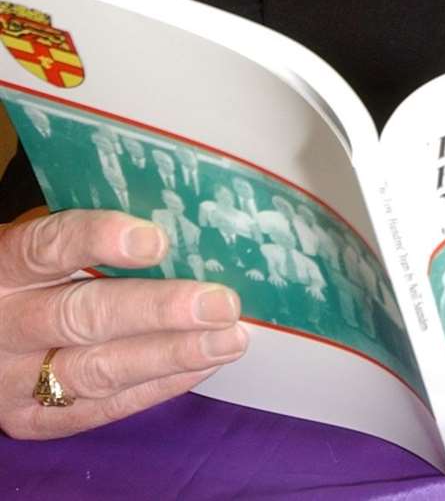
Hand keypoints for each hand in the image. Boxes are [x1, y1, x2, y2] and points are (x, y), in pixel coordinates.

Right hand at [0, 209, 247, 439]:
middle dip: (159, 311)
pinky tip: (202, 364)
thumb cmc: (32, 271)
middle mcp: (4, 325)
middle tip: (221, 303)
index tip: (158, 240)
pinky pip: (101, 408)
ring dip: (171, 355)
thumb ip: (92, 235)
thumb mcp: (41, 239)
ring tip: (228, 339)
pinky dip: (157, 386)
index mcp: (5, 265)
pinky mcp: (32, 421)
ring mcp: (13, 381)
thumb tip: (185, 218)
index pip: (48, 248)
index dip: (99, 240)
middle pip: (82, 317)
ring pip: (96, 371)